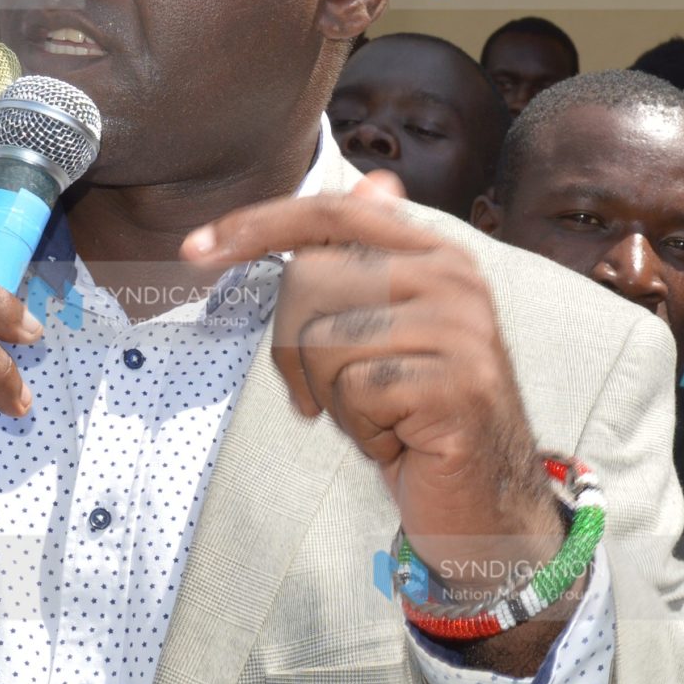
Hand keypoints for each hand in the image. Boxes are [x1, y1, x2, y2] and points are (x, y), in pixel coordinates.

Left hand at [183, 172, 563, 601]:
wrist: (488, 501)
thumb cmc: (422, 417)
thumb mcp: (391, 334)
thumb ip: (375, 263)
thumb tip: (377, 182)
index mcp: (438, 256)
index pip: (334, 213)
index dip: (259, 224)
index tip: (195, 249)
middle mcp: (455, 281)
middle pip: (309, 278)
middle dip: (294, 351)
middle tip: (330, 398)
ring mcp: (460, 331)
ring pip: (322, 339)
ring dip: (331, 398)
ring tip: (378, 419)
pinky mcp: (456, 385)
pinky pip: (354, 391)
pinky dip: (360, 430)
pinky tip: (398, 441)